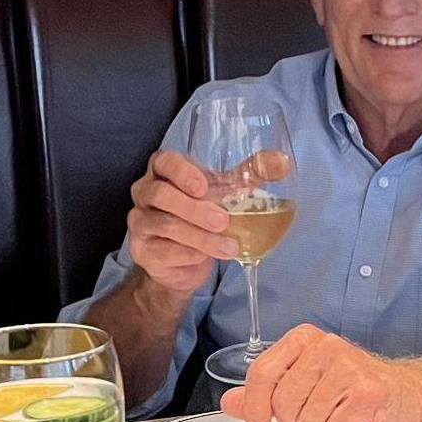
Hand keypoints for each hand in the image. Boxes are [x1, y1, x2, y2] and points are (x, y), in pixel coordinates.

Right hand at [127, 151, 237, 295]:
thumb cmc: (203, 214)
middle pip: (160, 194)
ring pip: (164, 225)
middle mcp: (146, 193)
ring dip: (199, 237)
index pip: (163, 161)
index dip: (181, 172)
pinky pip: (163, 251)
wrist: (184, 260)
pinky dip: (189, 254)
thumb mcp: (226, 191)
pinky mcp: (143, 250)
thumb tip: (282, 161)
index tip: (203, 187)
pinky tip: (206, 257)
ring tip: (229, 247)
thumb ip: (251, 173)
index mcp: (165, 172)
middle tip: (222, 220)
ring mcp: (140, 222)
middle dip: (194, 209)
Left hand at [220, 324, 421, 421]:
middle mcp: (326, 346)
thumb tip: (231, 402)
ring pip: (307, 419)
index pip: (262, 373)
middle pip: (282, 401)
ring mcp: (348, 367)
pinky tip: (354, 418)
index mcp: (305, 339)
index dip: (254, 408)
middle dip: (294, 421)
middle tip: (313, 416)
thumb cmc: (355, 388)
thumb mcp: (304, 384)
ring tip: (338, 413)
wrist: (406, 393)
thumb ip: (264, 393)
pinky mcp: (367, 392)